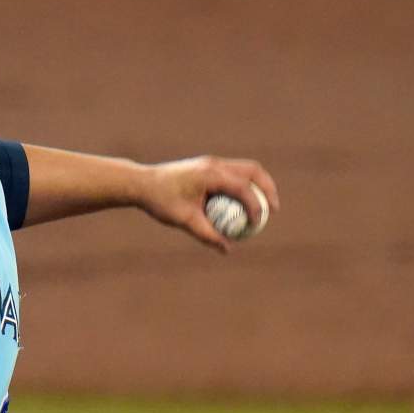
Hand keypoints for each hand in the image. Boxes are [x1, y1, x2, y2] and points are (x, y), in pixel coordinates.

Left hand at [141, 156, 279, 252]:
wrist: (141, 183)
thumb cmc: (160, 201)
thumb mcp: (184, 220)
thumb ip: (207, 234)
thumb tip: (227, 249)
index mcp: (210, 174)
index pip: (242, 187)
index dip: (255, 205)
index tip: (257, 223)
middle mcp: (214, 164)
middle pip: (253, 171)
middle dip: (267, 189)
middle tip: (272, 211)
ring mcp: (211, 163)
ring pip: (245, 170)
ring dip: (257, 186)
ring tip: (263, 208)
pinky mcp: (207, 167)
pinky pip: (233, 174)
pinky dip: (243, 186)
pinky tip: (242, 205)